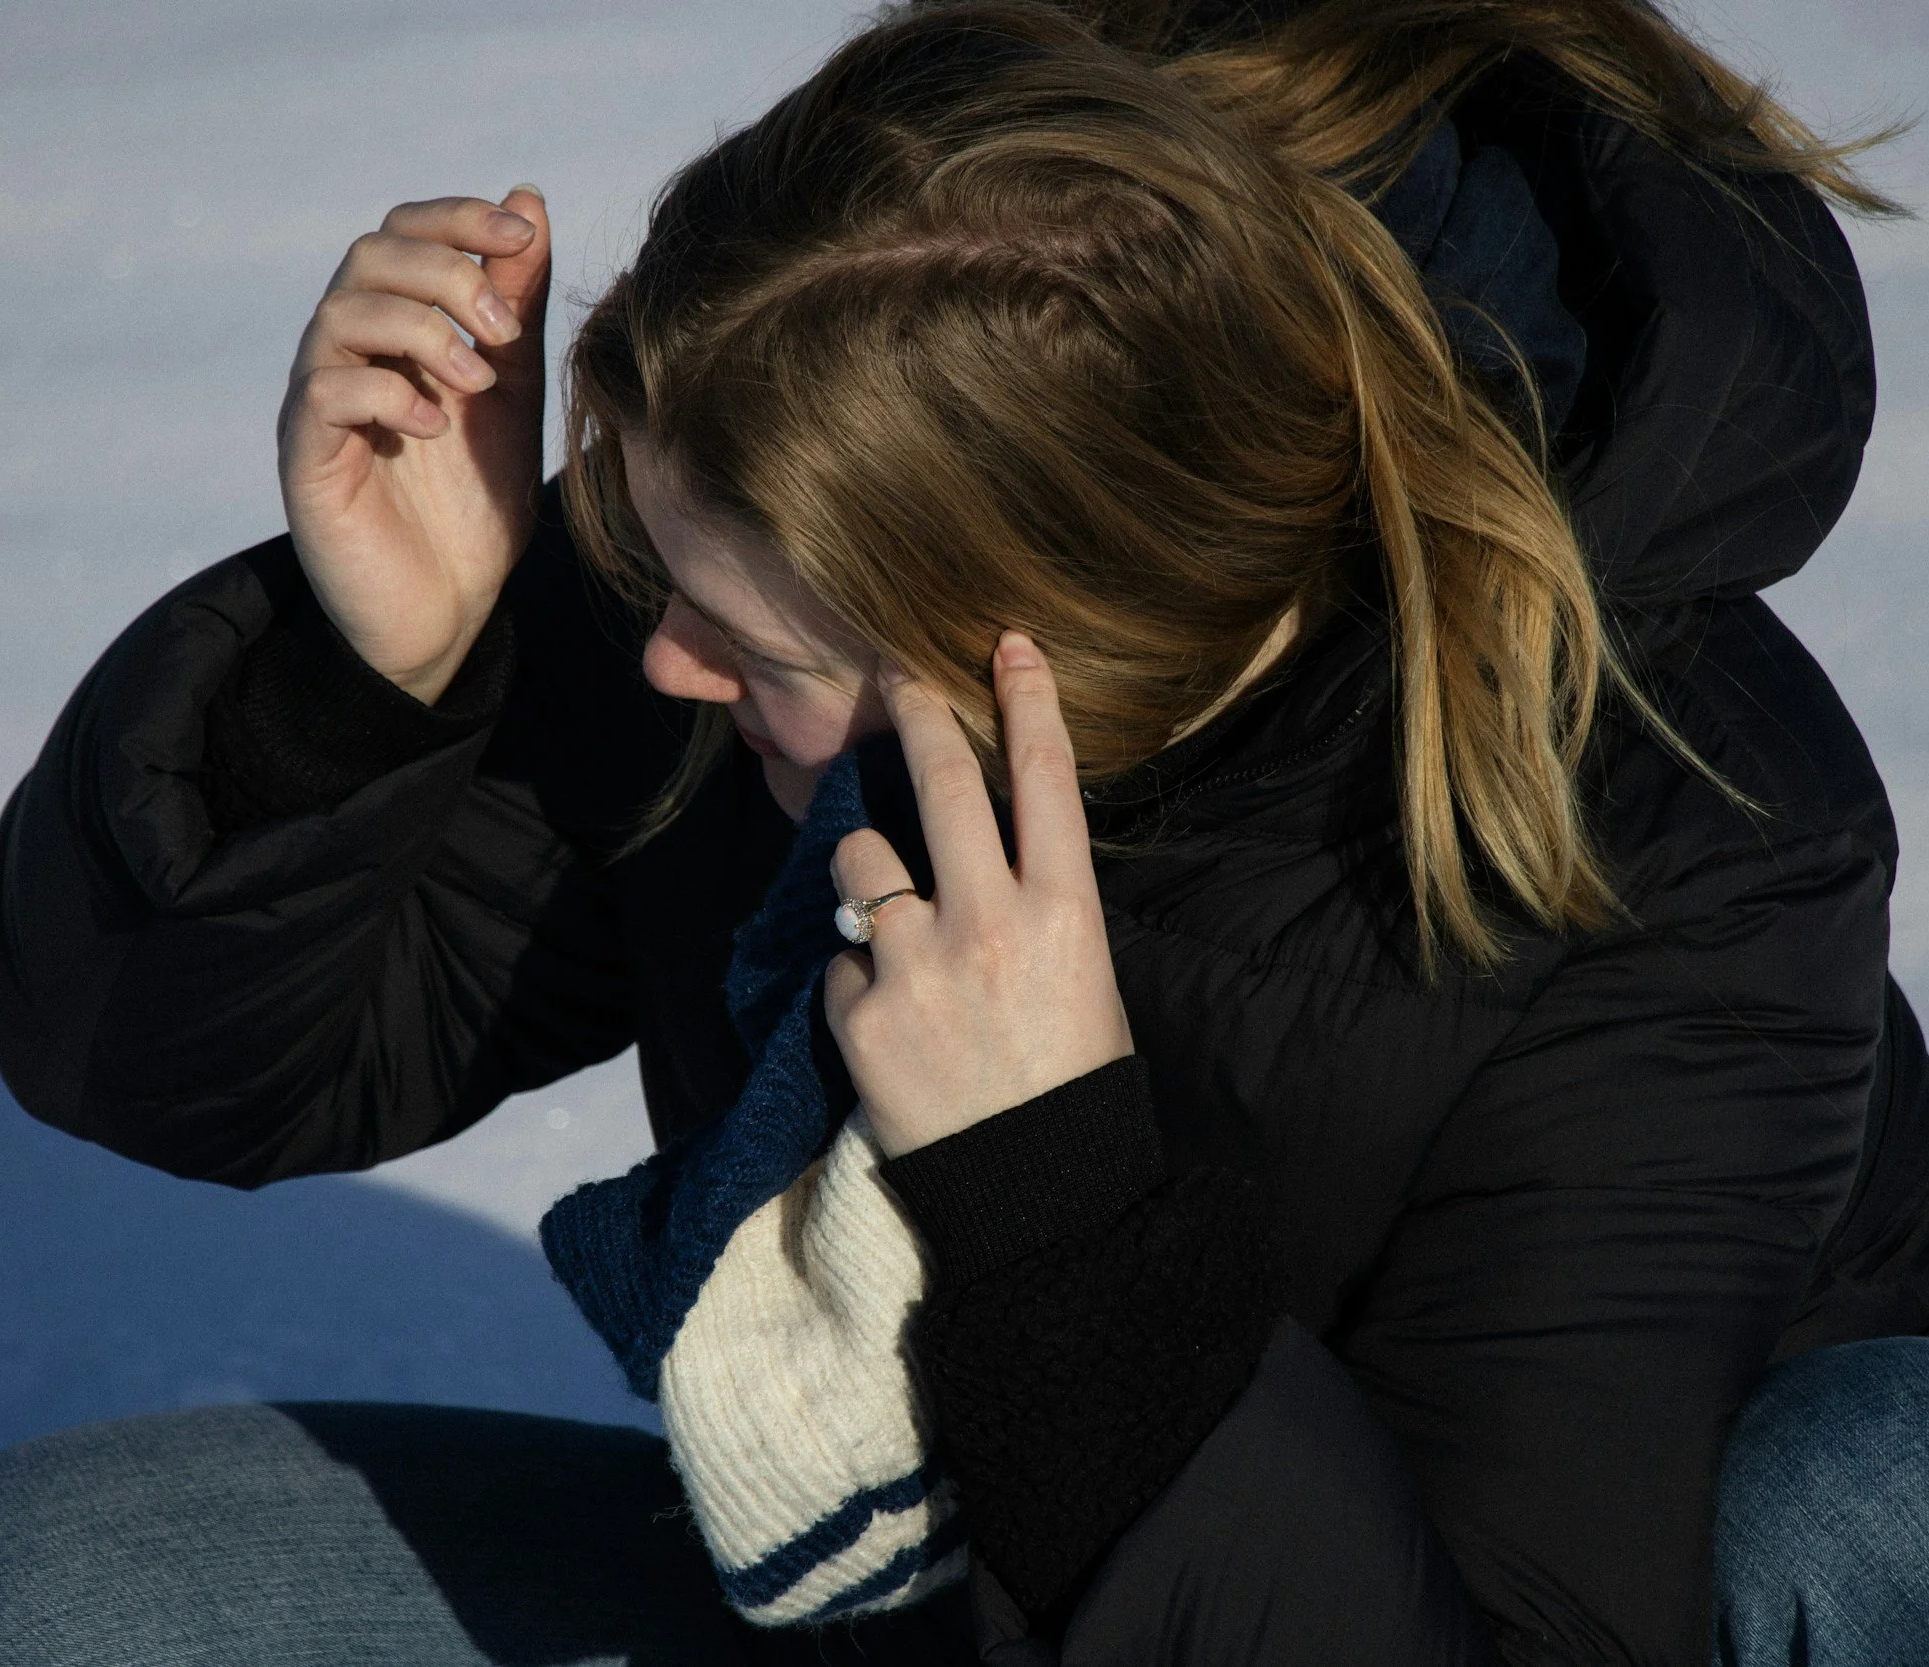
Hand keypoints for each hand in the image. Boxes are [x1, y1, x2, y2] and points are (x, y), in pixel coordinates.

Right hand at [276, 187, 552, 702]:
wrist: (447, 609)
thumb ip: (517, 303)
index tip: (522, 237)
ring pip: (340, 313)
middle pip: (369, 256)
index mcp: (396, 327)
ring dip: (422, 332)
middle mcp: (347, 351)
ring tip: (478, 384)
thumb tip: (529, 200)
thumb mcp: (513, 390)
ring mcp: (319, 402)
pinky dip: (388, 393)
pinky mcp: (306, 458)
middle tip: (504, 328)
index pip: (404, 231)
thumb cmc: (472, 500)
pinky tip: (435, 428)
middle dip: (445, 273)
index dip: (458, 218)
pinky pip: (324, 391)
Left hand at [823, 634, 1133, 1156]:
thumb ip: (1036, 905)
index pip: (1045, 780)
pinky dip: (857, 978)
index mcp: (1064, 914)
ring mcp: (918, 967)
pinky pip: (841, 959)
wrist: (1039, 1200)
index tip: (1009, 645)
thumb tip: (982, 845)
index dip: (1028, 700)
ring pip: (862, 861)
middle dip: (917, 714)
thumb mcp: (1087, 977)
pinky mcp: (861, 1017)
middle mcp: (991, 925)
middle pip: (940, 786)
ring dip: (867, 871)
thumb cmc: (1073, 1084)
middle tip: (897, 677)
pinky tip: (891, 1023)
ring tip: (890, 913)